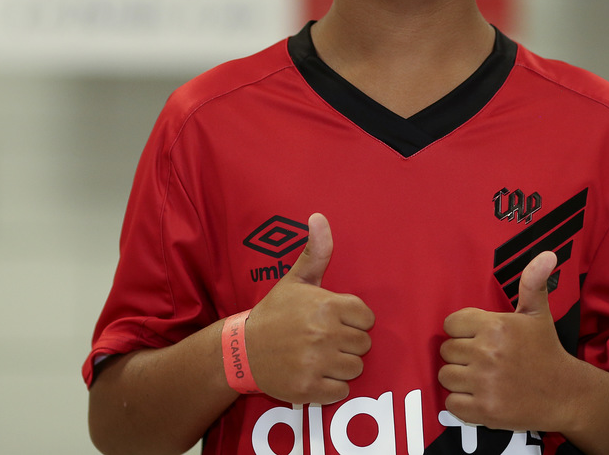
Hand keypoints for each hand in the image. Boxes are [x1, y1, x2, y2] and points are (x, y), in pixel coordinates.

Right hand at [244, 213, 374, 404]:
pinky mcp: (308, 388)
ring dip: (342, 366)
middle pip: (364, 345)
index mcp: (325, 305)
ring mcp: (316, 363)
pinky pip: (341, 391)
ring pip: (356, 368)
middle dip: (348, 343)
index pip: (367, 318)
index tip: (335, 321)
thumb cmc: (274, 313)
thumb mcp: (295, 280)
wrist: (242, 350)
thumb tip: (319, 217)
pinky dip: (331, 386)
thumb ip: (315, 252)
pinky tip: (314, 373)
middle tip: (324, 340)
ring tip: (320, 356)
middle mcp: (323, 334)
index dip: (353, 320)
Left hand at [438, 251, 576, 430]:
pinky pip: (451, 404)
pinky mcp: (484, 410)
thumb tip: (547, 254)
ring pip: (445, 376)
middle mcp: (488, 353)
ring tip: (480, 377)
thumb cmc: (546, 351)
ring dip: (459, 379)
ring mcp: (485, 383)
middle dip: (461, 355)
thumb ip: (532, 283)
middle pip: (446, 351)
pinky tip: (480, 395)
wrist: (565, 394)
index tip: (479, 338)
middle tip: (483, 360)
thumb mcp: (538, 314)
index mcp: (496, 326)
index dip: (463, 332)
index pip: (451, 324)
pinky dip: (462, 403)